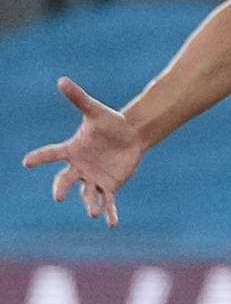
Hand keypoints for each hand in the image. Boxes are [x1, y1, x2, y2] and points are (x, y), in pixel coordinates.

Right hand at [21, 78, 143, 226]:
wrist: (130, 135)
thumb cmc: (110, 122)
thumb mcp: (94, 110)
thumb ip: (78, 98)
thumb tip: (62, 79)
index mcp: (72, 150)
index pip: (51, 154)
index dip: (39, 158)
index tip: (26, 162)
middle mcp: (79, 166)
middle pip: (65, 179)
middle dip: (61, 188)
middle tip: (58, 196)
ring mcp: (93, 178)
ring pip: (87, 194)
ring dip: (89, 204)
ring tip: (93, 212)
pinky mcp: (109, 185)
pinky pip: (107, 201)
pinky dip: (109, 212)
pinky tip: (110, 223)